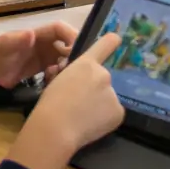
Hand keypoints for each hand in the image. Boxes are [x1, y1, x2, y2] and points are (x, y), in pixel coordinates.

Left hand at [0, 22, 76, 88]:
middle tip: (68, 69)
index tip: (76, 51)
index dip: (71, 36)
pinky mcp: (43, 69)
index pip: (60, 29)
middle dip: (72, 55)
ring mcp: (44, 57)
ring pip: (65, 58)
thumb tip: (31, 34)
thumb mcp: (2, 46)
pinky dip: (60, 76)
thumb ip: (15, 40)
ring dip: (67, 67)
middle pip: (67, 44)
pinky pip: (59, 70)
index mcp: (37, 34)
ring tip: (58, 77)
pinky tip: (51, 82)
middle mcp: (44, 43)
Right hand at [29, 32, 125, 151]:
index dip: (112, 42)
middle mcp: (104, 74)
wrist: (55, 128)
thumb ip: (75, 74)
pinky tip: (91, 123)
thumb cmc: (50, 102)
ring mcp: (113, 93)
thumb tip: (81, 80)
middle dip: (95, 87)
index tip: (116, 40)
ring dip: (100, 103)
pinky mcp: (119, 112)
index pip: (107, 43)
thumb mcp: (59, 78)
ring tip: (83, 116)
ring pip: (108, 96)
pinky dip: (105, 117)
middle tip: (80, 102)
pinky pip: (113, 112)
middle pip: (103, 78)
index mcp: (87, 63)